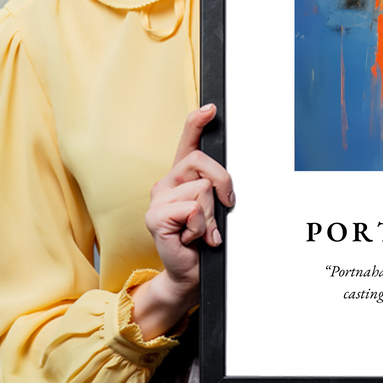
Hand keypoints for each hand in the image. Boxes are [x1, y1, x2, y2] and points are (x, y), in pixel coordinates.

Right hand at [130, 104, 234, 338]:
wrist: (190, 274)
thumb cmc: (204, 241)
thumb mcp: (215, 209)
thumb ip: (216, 188)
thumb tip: (226, 180)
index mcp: (181, 177)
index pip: (187, 142)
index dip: (197, 123)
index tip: (211, 109)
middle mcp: (166, 183)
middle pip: (202, 162)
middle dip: (223, 184)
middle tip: (224, 208)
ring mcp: (158, 199)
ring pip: (202, 189)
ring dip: (211, 215)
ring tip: (202, 231)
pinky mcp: (155, 217)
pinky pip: (192, 209)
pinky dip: (201, 227)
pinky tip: (192, 239)